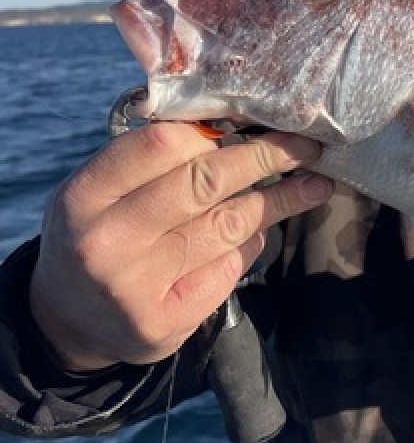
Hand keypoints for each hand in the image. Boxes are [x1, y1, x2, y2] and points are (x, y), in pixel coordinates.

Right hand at [30, 122, 332, 371]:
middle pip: (206, 184)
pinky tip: (259, 232)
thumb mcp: (101, 190)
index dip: (218, 129)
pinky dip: (250, 244)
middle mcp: (107, 242)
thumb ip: (152, 160)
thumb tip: (237, 125)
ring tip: (316, 184)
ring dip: (280, 200)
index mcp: (83, 196)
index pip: (163, 144)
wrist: (68, 322)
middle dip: (266, 158)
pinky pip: (230, 267)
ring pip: (229, 225)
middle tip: (307, 146)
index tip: (256, 120)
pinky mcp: (164, 323)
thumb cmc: (99, 232)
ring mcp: (135, 287)